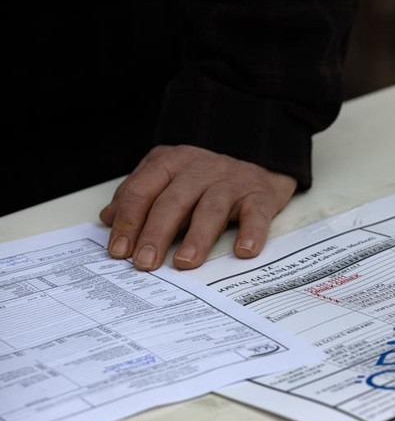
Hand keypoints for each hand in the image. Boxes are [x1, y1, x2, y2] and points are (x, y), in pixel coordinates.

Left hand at [99, 145, 297, 270]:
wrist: (259, 158)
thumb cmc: (208, 176)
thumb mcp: (169, 176)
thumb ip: (139, 194)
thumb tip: (108, 218)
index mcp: (171, 163)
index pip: (143, 192)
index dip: (129, 222)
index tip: (119, 251)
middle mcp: (200, 169)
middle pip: (173, 202)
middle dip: (155, 234)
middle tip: (144, 262)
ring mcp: (231, 182)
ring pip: (211, 209)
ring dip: (197, 237)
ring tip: (184, 262)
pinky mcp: (260, 195)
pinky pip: (256, 215)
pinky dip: (251, 233)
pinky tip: (244, 251)